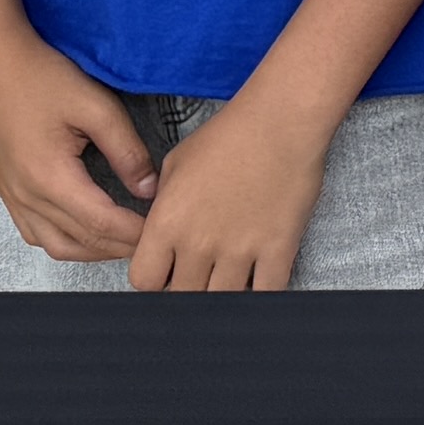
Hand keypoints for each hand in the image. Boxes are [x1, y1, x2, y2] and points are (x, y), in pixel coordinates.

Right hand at [0, 31, 153, 268]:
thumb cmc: (42, 77)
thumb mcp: (96, 107)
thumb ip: (127, 151)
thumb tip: (150, 189)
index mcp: (50, 177)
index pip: (103, 224)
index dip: (138, 232)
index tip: (166, 229)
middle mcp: (26, 196)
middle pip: (82, 241)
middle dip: (123, 246)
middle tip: (157, 237)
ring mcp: (12, 196)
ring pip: (57, 245)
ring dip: (95, 250)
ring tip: (129, 238)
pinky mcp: (8, 190)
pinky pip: (36, 234)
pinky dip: (67, 241)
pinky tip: (90, 231)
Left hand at [125, 83, 335, 292]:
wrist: (280, 123)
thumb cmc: (226, 136)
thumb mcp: (175, 165)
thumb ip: (163, 205)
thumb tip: (164, 230)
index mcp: (167, 223)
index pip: (143, 280)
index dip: (153, 278)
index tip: (166, 270)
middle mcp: (198, 243)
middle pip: (181, 296)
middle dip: (187, 289)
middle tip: (200, 275)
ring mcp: (240, 250)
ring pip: (221, 301)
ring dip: (222, 294)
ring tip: (228, 278)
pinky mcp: (278, 249)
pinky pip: (267, 293)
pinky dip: (262, 293)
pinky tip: (260, 280)